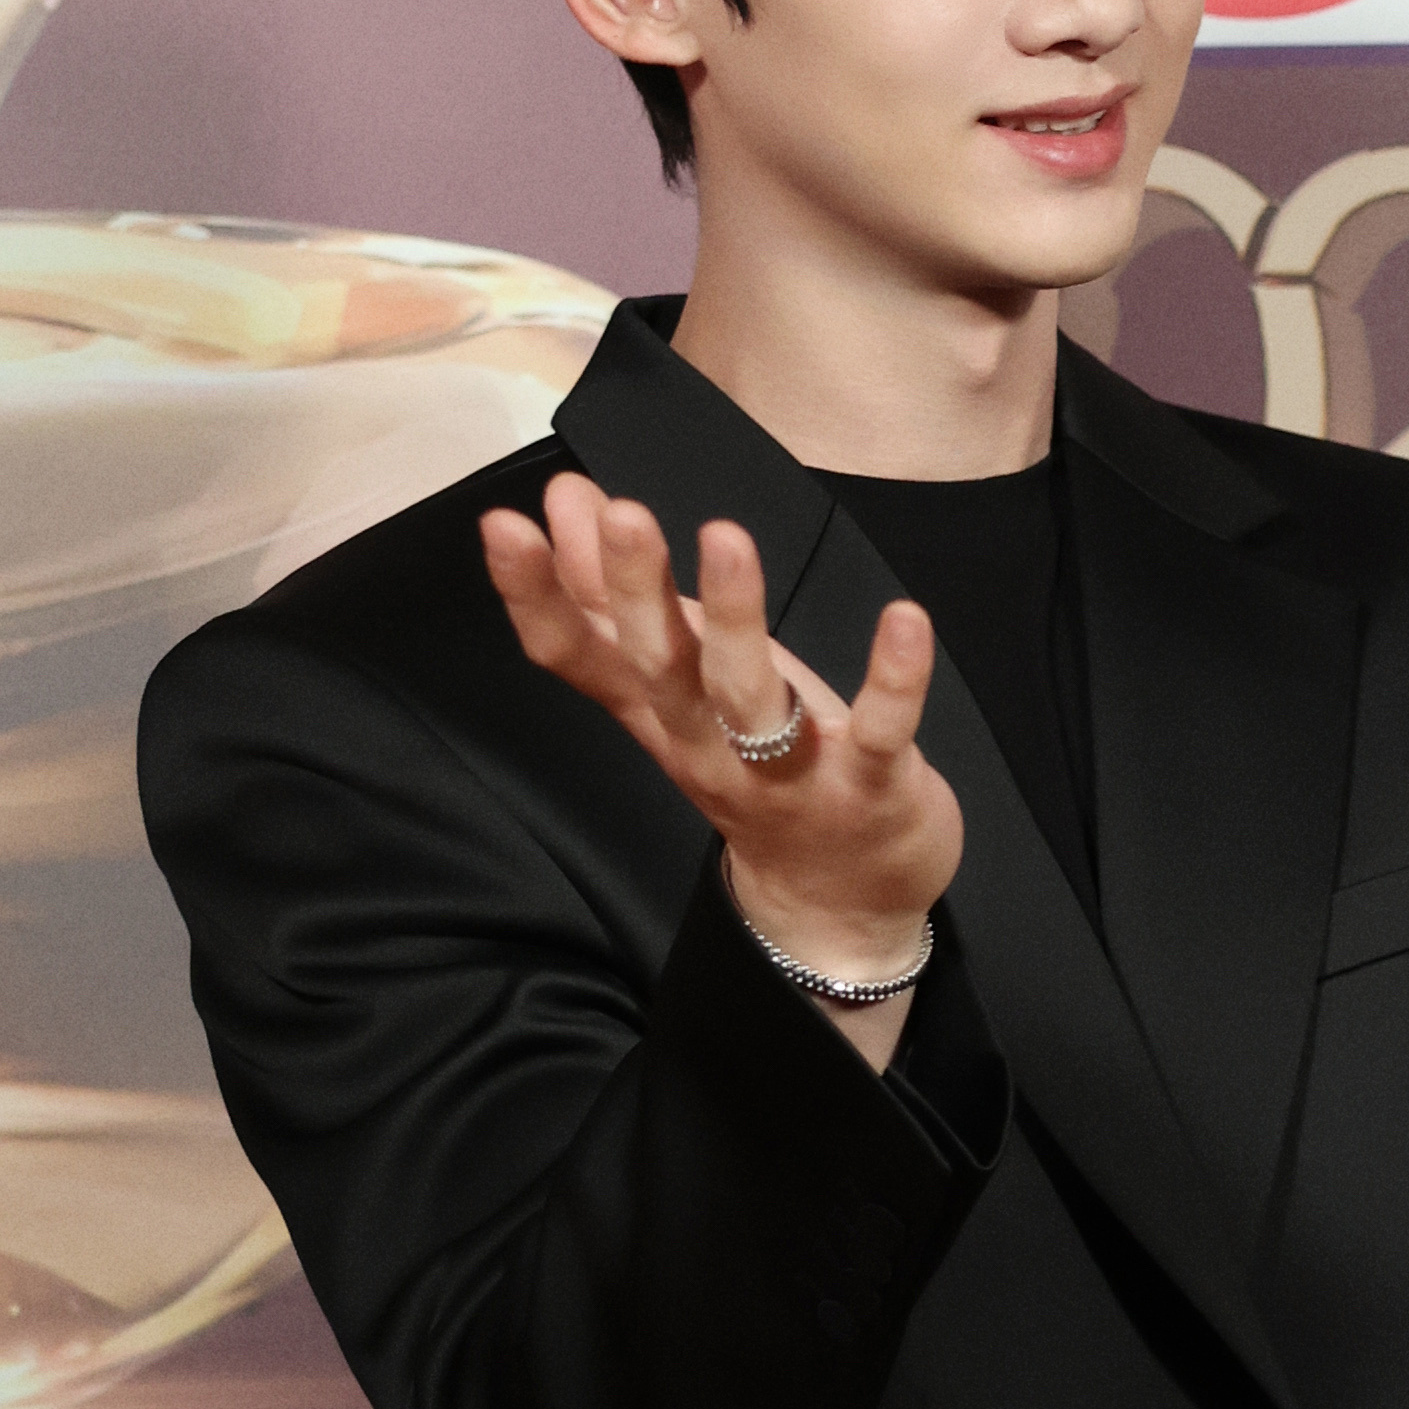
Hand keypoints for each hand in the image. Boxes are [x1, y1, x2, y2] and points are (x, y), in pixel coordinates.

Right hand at [480, 475, 961, 1058]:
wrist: (836, 908)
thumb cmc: (755, 769)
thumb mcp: (677, 686)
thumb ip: (615, 600)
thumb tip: (564, 500)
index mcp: (656, 715)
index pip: (577, 658)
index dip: (536, 597)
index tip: (503, 525)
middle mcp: (707, 746)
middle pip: (657, 669)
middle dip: (635, 592)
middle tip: (620, 513)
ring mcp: (786, 773)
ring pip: (748, 699)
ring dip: (735, 620)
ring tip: (725, 537)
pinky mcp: (869, 788)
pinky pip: (880, 732)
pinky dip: (893, 681)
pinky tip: (906, 619)